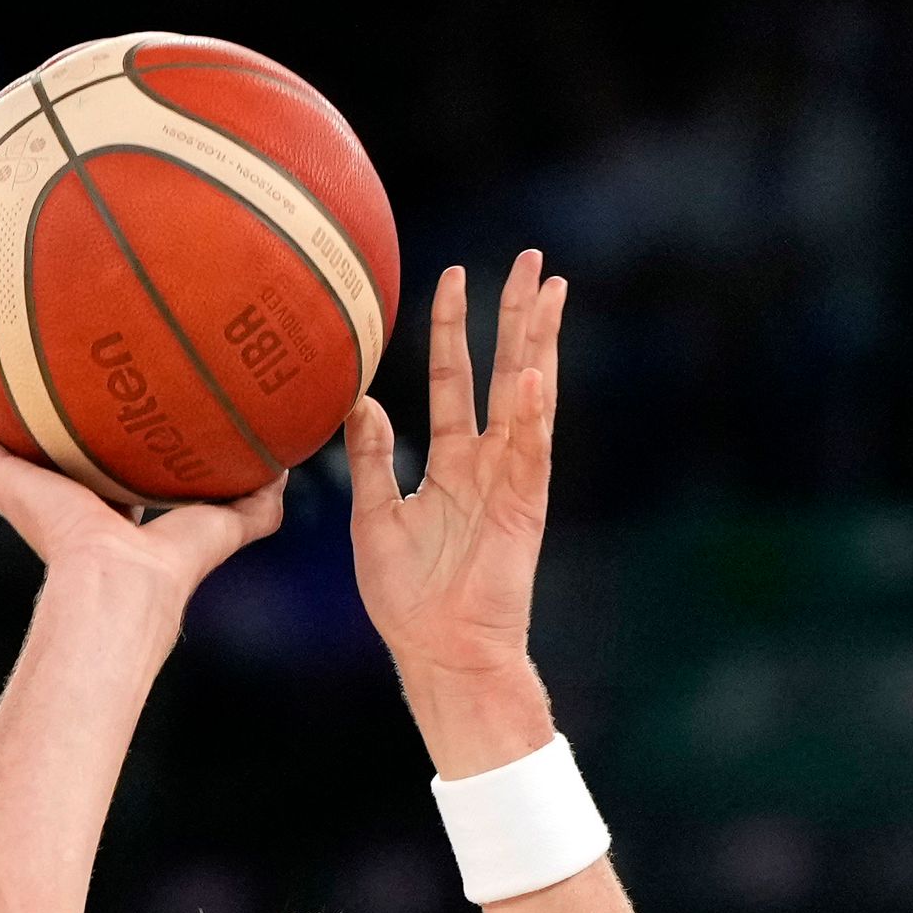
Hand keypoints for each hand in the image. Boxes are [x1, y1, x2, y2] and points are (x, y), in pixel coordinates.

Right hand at [0, 374, 284, 616]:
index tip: (109, 400)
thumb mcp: (228, 520)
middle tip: (35, 367)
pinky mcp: (3, 482)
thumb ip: (258, 499)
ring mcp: (27, 488)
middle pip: (43, 446)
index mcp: (108, 506)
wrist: (122, 583)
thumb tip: (288, 465)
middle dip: (39, 414)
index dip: (105, 436)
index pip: (102, 465)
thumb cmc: (174, 564)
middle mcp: (63, 495)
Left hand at [344, 254, 564, 773]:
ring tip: (551, 289)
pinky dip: (533, 414)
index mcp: (451, 462)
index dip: (452, 329)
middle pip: (505, 370)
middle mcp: (487, 462)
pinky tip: (536, 373)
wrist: (438, 654)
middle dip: (516, 315)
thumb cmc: (407, 599)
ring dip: (540, 343)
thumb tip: (361, 401)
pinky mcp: (524, 508)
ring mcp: (511, 480)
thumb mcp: (374, 518)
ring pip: (530, 396)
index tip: (452, 276)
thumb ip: (371, 460)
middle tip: (529, 258)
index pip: (454, 378)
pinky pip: (530, 453)